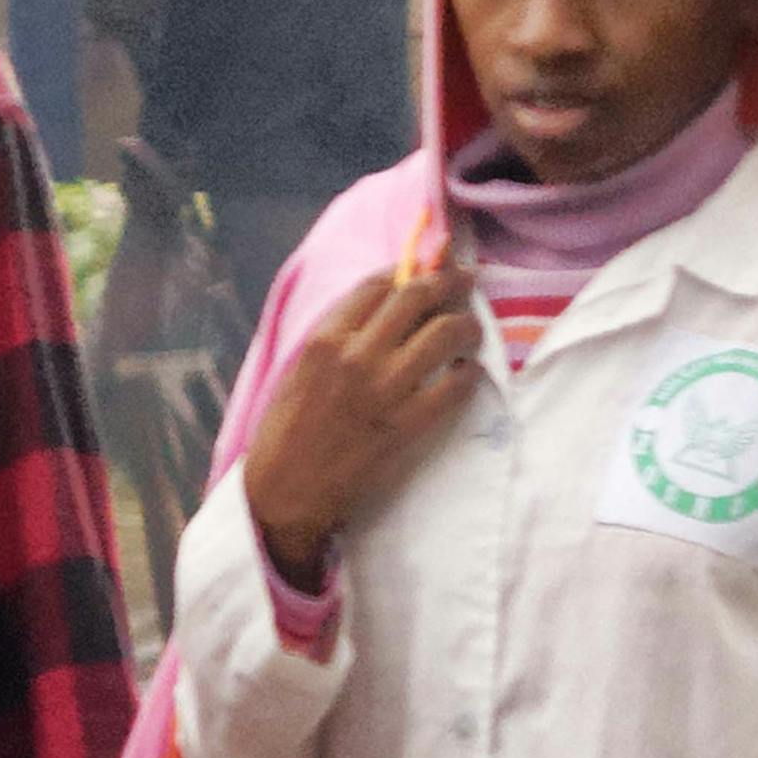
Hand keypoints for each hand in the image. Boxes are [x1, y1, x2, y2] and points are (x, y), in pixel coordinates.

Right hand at [232, 262, 478, 566]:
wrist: (286, 490)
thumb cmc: (287, 429)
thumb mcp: (300, 369)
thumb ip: (337, 335)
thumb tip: (381, 305)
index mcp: (324, 339)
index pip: (378, 284)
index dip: (410, 269)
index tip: (427, 267)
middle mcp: (357, 355)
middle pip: (418, 297)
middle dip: (450, 281)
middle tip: (466, 279)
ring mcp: (386, 389)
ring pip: (447, 334)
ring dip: (468, 325)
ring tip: (471, 329)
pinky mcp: (409, 424)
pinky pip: (457, 386)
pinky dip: (470, 372)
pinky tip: (468, 373)